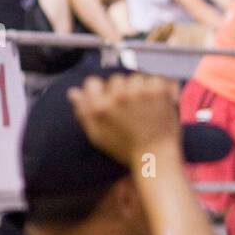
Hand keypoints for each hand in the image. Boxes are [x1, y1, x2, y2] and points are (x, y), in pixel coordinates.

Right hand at [67, 73, 181, 166]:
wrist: (156, 156)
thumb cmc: (127, 150)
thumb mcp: (97, 135)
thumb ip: (83, 112)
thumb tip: (74, 93)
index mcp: (101, 106)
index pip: (92, 82)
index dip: (101, 90)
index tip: (110, 99)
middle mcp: (119, 97)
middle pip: (117, 79)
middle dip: (123, 90)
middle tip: (132, 107)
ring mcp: (140, 93)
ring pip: (137, 78)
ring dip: (142, 88)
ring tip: (147, 106)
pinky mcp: (159, 92)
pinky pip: (157, 79)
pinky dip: (161, 87)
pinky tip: (160, 101)